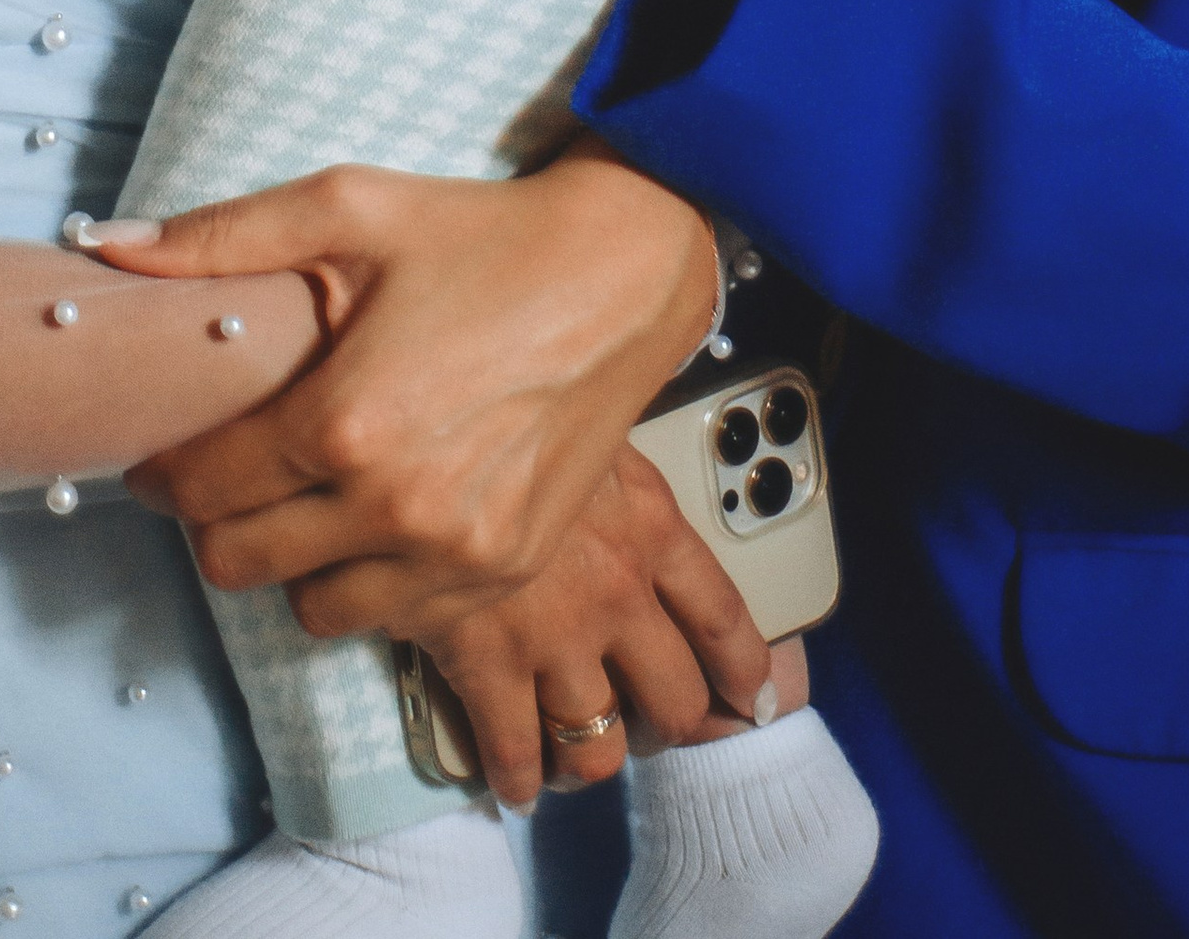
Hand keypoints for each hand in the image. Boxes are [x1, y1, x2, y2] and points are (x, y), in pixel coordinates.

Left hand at [91, 152, 716, 637]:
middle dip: (215, 520)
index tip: (162, 452)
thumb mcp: (349, 206)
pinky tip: (377, 513)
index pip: (200, 489)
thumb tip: (107, 243)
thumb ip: (222, 235)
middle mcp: (395, 506)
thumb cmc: (483, 235)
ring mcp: (454, 553)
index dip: (164, 471)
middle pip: (238, 563)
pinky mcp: (501, 572)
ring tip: (307, 493)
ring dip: (291, 558)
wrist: (621, 275)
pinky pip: (393, 619)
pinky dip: (369, 579)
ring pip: (310, 607)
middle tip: (229, 472)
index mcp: (345, 421)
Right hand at [419, 450, 775, 807]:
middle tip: (645, 726)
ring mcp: (557, 635)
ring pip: (598, 746)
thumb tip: (627, 473)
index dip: (744, 671)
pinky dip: (518, 778)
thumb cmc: (510, 407)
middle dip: (664, 728)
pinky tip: (515, 781)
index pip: (722, 617)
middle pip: (674, 702)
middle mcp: (618, 591)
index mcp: (650, 525)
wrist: (436, 418)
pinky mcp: (491, 663)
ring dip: (589, 760)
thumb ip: (615, 468)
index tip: (753, 699)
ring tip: (575, 758)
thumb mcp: (588, 425)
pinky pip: (517, 752)